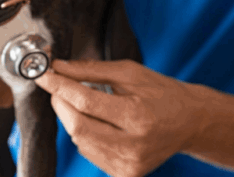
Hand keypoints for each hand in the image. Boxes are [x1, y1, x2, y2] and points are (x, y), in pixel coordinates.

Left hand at [34, 59, 205, 176]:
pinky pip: (89, 152)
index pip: (86, 102)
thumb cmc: (162, 93)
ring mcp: (129, 164)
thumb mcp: (129, 72)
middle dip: (60, 103)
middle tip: (57, 86)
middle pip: (77, 126)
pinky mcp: (125, 174)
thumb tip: (58, 67)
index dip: (59, 87)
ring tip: (82, 102)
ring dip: (71, 118)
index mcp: (138, 116)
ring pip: (79, 141)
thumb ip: (90, 70)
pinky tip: (96, 121)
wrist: (190, 122)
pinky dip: (84, 134)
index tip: (43, 75)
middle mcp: (134, 145)